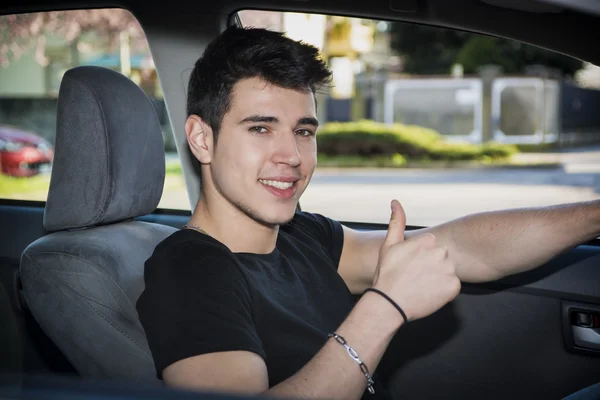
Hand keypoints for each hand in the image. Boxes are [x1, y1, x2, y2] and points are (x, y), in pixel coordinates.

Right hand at [372, 199, 460, 320]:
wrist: (389, 303)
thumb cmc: (386, 274)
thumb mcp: (389, 245)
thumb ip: (397, 222)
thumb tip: (396, 201)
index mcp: (427, 240)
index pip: (431, 246)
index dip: (420, 258)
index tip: (409, 267)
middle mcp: (441, 252)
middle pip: (441, 258)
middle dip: (431, 266)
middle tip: (414, 278)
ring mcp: (449, 270)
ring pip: (448, 271)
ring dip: (438, 278)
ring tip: (420, 286)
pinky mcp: (454, 287)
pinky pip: (453, 286)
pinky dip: (443, 291)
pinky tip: (429, 293)